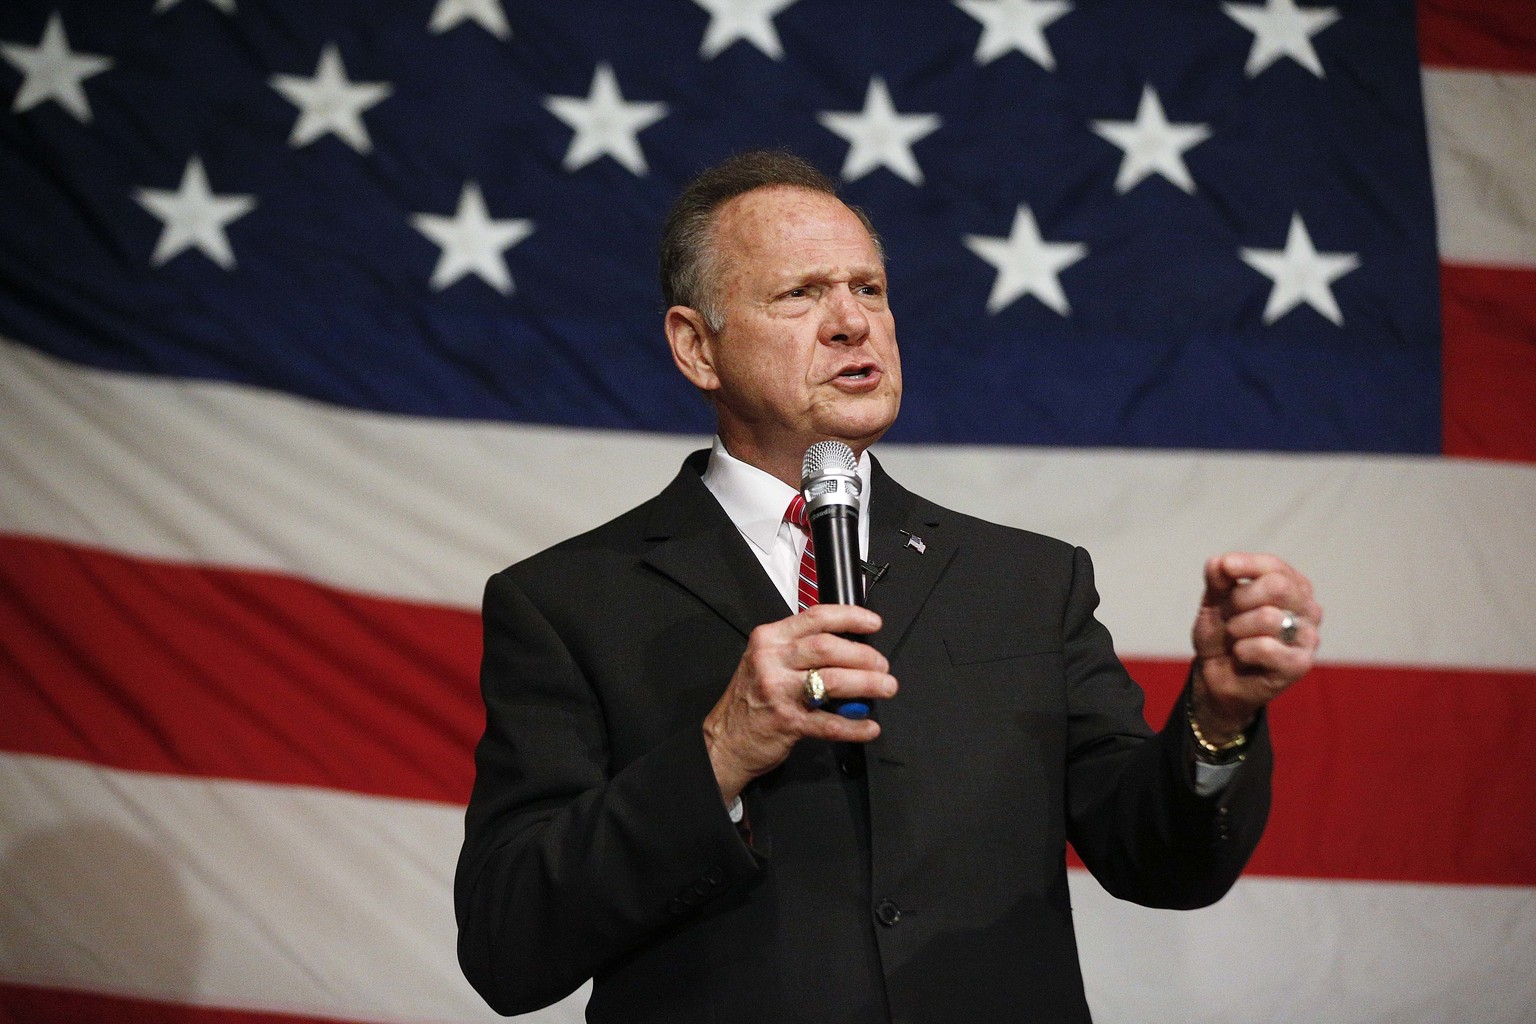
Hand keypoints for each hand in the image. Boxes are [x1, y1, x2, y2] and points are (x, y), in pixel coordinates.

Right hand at [703, 604, 897, 804]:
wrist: (724, 740)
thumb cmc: (750, 700)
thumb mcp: (766, 661)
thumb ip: (799, 649)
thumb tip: (849, 648)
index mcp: (769, 639)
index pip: (816, 617)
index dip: (851, 617)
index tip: (874, 623)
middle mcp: (771, 660)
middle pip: (828, 647)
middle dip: (864, 656)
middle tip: (882, 666)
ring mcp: (778, 691)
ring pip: (833, 680)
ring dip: (867, 684)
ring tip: (885, 687)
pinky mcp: (787, 722)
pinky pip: (829, 722)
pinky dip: (854, 725)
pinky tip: (868, 726)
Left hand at [1190, 552, 1322, 742]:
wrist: (1214, 676)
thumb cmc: (1222, 634)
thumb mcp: (1213, 601)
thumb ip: (1218, 579)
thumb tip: (1221, 562)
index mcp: (1292, 586)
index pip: (1274, 566)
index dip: (1246, 564)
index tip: (1224, 567)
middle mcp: (1307, 608)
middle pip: (1276, 586)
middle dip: (1239, 600)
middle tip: (1228, 616)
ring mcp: (1308, 637)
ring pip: (1268, 617)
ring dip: (1237, 628)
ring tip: (1236, 639)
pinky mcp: (1300, 664)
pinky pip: (1266, 647)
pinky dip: (1242, 651)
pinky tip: (1242, 656)